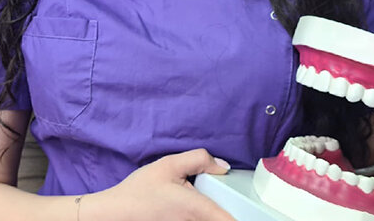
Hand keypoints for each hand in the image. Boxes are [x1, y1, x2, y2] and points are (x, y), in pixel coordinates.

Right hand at [90, 148, 235, 220]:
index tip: (256, 208)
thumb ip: (198, 159)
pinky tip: (199, 205)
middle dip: (233, 210)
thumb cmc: (141, 190)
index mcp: (198, 209)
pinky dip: (205, 215)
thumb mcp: (169, 165)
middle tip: (236, 195)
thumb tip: (223, 166)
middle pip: (224, 219)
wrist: (116, 214)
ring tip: (220, 198)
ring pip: (212, 219)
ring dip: (218, 211)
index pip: (231, 220)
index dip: (246, 214)